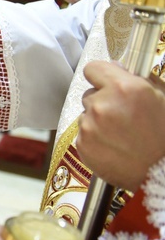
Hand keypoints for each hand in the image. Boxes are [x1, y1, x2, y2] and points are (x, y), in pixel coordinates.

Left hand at [77, 61, 164, 190]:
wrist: (162, 172)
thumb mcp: (162, 97)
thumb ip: (137, 78)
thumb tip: (116, 68)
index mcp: (123, 88)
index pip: (93, 69)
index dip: (100, 75)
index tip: (106, 82)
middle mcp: (102, 105)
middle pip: (90, 95)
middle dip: (103, 102)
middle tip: (123, 116)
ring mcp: (89, 126)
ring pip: (86, 115)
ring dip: (98, 121)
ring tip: (121, 134)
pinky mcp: (82, 145)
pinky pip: (83, 134)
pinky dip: (94, 139)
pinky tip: (114, 146)